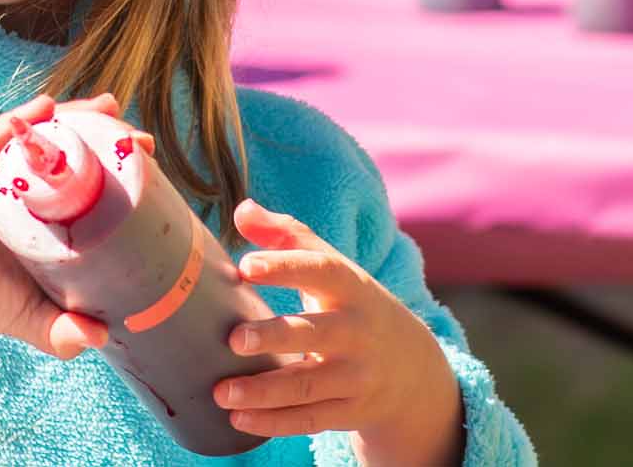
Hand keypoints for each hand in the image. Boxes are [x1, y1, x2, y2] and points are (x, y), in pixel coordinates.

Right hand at [0, 94, 135, 358]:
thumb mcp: (24, 315)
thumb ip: (59, 329)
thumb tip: (99, 336)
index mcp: (41, 212)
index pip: (86, 180)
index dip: (117, 167)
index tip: (149, 160)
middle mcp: (21, 185)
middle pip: (69, 149)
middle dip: (104, 136)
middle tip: (134, 135)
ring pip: (38, 135)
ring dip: (72, 117)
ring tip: (103, 109)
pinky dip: (19, 122)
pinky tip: (44, 111)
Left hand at [214, 200, 463, 464]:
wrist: (411, 366)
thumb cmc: (351, 304)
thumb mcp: (332, 267)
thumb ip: (288, 236)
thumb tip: (243, 210)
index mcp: (350, 287)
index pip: (321, 270)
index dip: (284, 267)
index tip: (245, 266)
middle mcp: (357, 331)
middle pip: (316, 333)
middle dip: (275, 337)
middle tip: (234, 339)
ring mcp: (357, 375)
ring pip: (308, 385)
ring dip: (264, 392)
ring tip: (221, 392)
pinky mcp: (351, 411)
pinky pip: (311, 419)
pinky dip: (274, 423)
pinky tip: (238, 419)